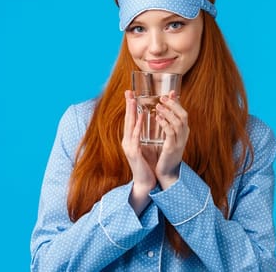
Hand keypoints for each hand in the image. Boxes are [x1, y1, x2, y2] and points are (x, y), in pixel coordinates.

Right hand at [123, 90, 156, 214]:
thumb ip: (144, 137)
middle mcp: (127, 141)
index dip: (130, 107)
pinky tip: (141, 118)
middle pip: (127, 120)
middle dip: (128, 105)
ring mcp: (129, 147)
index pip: (130, 120)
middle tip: (128, 91)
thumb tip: (147, 124)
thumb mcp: (145, 148)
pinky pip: (136, 137)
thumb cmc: (147, 166)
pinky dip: (138, 126)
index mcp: (130, 140)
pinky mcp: (134, 153)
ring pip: (130, 126)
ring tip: (134, 100)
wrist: (145, 183)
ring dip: (132, 112)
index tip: (131, 94)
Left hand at [153, 90, 189, 188]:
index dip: (177, 102)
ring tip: (157, 106)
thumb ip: (167, 124)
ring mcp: (179, 142)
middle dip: (173, 105)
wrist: (166, 172)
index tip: (169, 93)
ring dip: (168, 112)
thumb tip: (162, 110)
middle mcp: (184, 135)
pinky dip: (164, 123)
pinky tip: (157, 118)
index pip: (183, 113)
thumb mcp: (168, 137)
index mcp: (183, 132)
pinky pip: (170, 132)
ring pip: (178, 122)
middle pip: (183, 115)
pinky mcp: (172, 148)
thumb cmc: (165, 154)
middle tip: (162, 97)